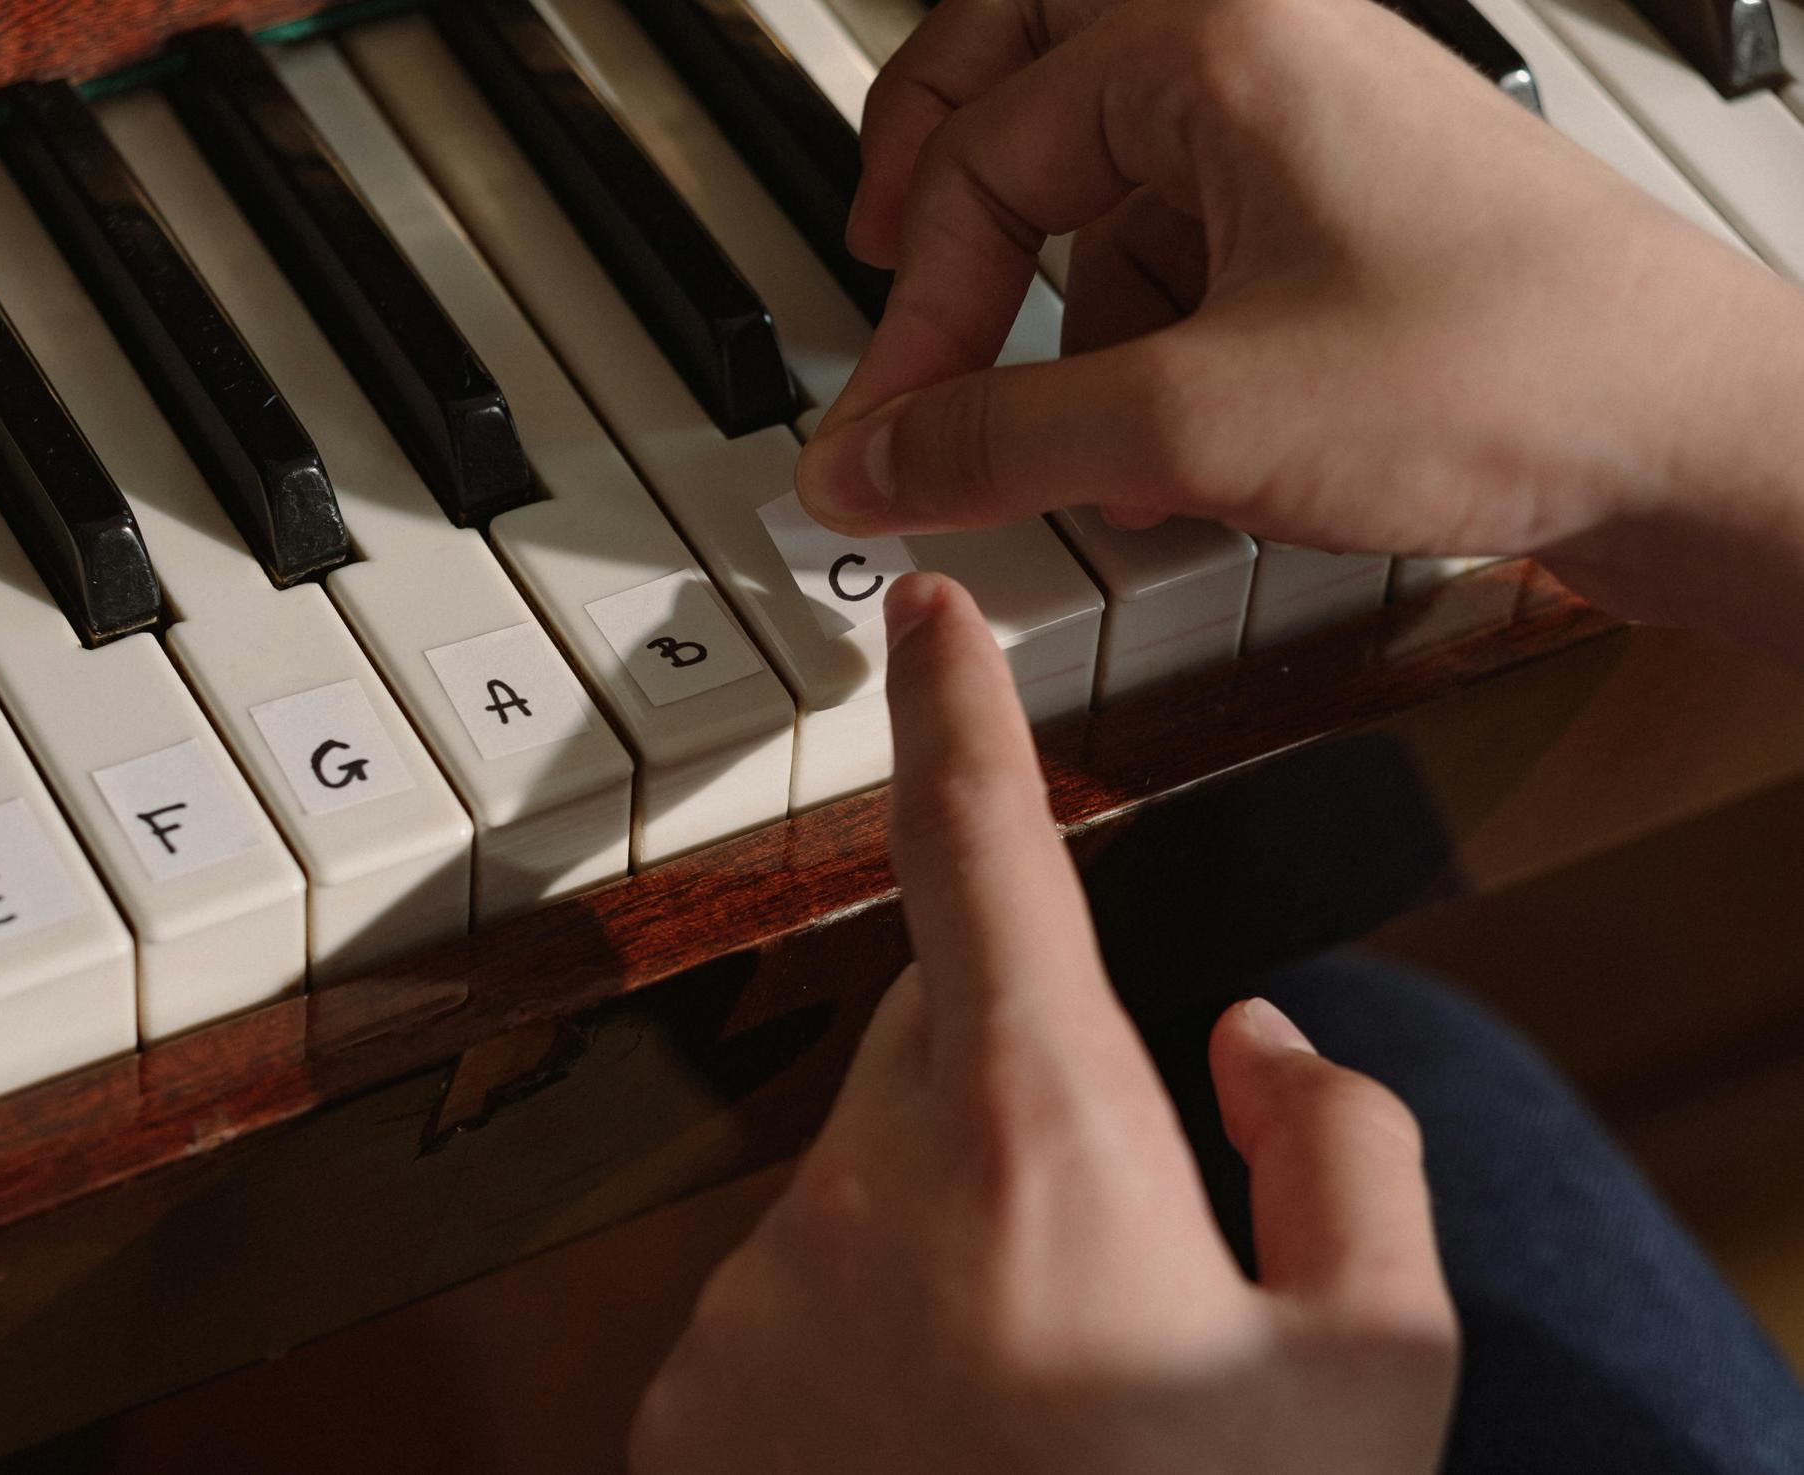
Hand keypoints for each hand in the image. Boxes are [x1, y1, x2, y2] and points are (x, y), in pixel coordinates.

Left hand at [629, 573, 1458, 1474]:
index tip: (919, 612)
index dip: (961, 719)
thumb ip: (1347, 1149)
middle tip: (1113, 1250)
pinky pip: (787, 1292)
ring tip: (1032, 1397)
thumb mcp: (1381, 1374)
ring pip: (860, 1176)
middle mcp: (862, 1194)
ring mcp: (751, 1299)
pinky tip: (934, 1444)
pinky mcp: (684, 1396)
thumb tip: (1250, 1033)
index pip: (987, 864)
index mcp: (1045, 1148)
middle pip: (932, 1037)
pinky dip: (859, 1329)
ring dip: (943, 1230)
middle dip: (1015, 1083)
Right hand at [796, 0, 1803, 656]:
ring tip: (1084, 446)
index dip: (911, 311)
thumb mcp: (1193, 424)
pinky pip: (1185, 257)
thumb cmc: (1513, 373)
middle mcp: (1260, 57)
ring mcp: (1305, 138)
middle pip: (1025, 74)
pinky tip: (1173, 460)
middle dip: (943, 192)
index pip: (979, 156)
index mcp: (1215, 43)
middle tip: (878, 265)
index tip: (880, 438)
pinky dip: (1143, 352)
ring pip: (1104, 189)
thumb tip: (862, 461)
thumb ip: (994, 440)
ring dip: (1061, 318)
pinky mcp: (1339, 225)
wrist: (1695, 442)